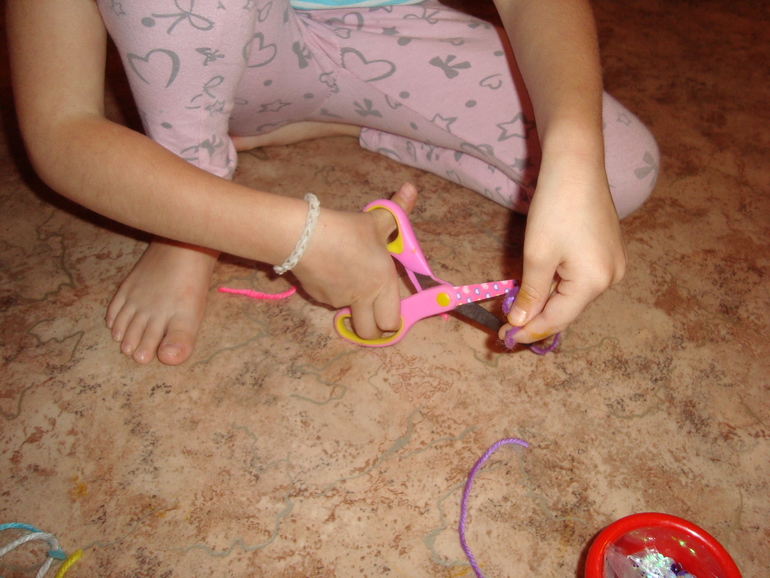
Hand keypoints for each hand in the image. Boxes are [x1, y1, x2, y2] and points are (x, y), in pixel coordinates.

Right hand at [292, 183, 417, 339]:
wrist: (304, 236)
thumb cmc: (347, 229)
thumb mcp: (377, 219)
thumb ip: (399, 208)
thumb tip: (411, 187)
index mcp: (383, 284)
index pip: (392, 322)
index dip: (393, 320)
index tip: (390, 310)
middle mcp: (363, 298)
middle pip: (369, 332)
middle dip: (371, 327)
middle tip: (370, 311)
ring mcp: (338, 300)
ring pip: (347, 311)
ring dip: (349, 301)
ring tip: (344, 271)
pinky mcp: (317, 297)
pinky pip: (328, 299)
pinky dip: (330, 289)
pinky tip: (326, 268)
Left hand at [499, 152, 626, 343]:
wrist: (576, 164)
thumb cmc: (555, 208)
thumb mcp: (537, 255)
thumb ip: (530, 294)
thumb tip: (521, 323)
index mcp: (594, 282)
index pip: (557, 319)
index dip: (529, 331)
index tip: (504, 339)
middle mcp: (610, 278)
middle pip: (567, 310)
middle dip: (536, 318)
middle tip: (506, 328)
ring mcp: (613, 264)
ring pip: (572, 295)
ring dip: (546, 302)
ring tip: (518, 309)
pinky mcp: (608, 251)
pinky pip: (579, 279)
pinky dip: (558, 286)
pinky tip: (538, 286)